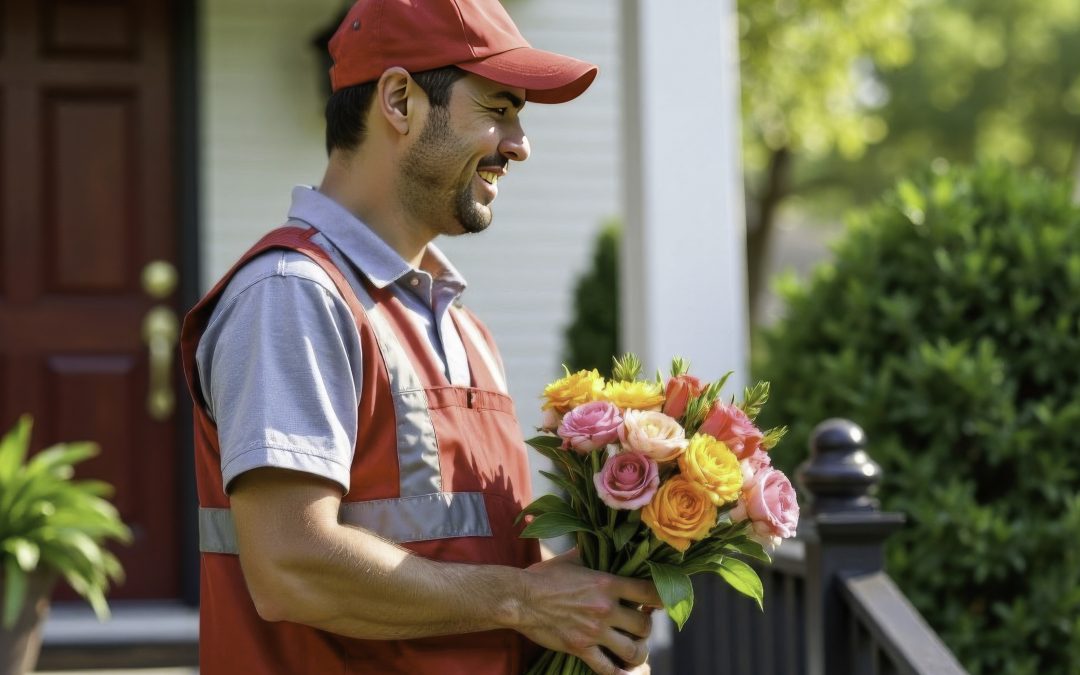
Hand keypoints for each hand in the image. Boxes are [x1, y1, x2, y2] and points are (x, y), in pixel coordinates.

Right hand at [515, 550, 660, 674]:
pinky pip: (607, 668)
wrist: (520, 598)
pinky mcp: (581, 648)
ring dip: (637, 652)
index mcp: (607, 583)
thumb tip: (601, 541)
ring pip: (632, 650)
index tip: (661, 602)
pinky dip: (617, 672)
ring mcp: (594, 631)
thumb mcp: (572, 559)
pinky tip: (620, 670)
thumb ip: (593, 554)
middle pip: (644, 625)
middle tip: (638, 626)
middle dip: (645, 628)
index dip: (662, 598)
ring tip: (632, 649)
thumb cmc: (544, 576)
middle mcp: (605, 608)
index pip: (649, 591)